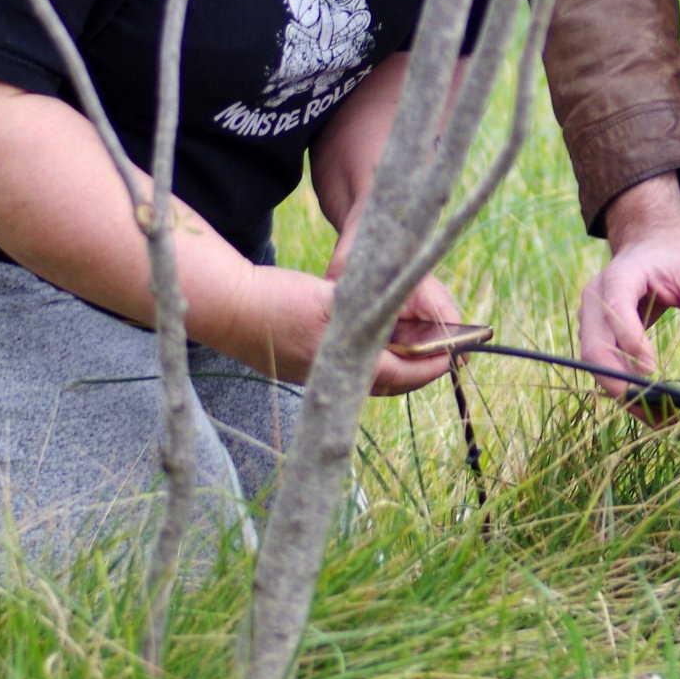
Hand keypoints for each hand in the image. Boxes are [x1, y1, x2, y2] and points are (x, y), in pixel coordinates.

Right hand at [203, 264, 455, 397]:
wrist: (224, 308)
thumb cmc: (276, 301)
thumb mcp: (332, 297)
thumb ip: (372, 305)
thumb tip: (411, 309)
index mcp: (343, 367)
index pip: (403, 375)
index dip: (433, 363)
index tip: (455, 352)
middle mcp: (331, 381)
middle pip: (388, 381)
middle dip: (418, 364)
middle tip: (441, 348)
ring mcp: (314, 377)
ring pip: (368, 374)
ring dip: (394, 358)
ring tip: (415, 338)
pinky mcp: (301, 367)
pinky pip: (347, 367)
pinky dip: (369, 354)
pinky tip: (375, 334)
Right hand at [578, 175, 679, 411]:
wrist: (651, 244)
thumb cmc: (678, 259)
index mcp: (620, 277)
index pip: (616, 311)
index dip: (630, 342)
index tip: (652, 370)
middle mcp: (596, 298)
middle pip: (594, 345)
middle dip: (618, 380)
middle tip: (652, 408)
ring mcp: (591, 317)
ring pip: (594, 362)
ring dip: (620, 392)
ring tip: (655, 416)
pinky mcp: (596, 333)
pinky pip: (602, 365)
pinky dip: (623, 387)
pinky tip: (649, 407)